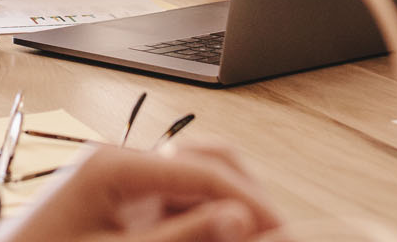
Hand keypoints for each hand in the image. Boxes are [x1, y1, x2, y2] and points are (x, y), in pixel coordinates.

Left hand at [0, 144, 280, 241]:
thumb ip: (182, 237)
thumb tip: (240, 219)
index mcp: (114, 165)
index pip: (203, 170)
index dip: (250, 202)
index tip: (281, 230)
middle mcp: (121, 161)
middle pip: (205, 163)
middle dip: (245, 197)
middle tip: (275, 233)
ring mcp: (123, 180)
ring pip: (196, 181)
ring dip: (227, 208)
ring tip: (252, 235)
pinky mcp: (124, 202)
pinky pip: (177, 202)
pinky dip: (202, 219)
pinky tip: (219, 236)